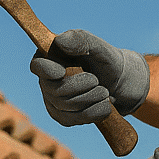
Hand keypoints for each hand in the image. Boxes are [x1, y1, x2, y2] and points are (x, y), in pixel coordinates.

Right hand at [31, 30, 149, 126]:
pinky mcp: (65, 118)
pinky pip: (75, 119)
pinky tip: (104, 103)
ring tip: (104, 91)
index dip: (46, 70)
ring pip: (66, 107)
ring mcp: (54, 101)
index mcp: (51, 58)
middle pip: (54, 90)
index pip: (37, 66)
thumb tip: (59, 41)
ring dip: (90, 98)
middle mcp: (47, 81)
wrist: (121, 83)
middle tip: (97, 81)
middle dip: (79, 87)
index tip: (61, 71)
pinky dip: (94, 112)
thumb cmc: (106, 60)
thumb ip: (80, 39)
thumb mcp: (98, 46)